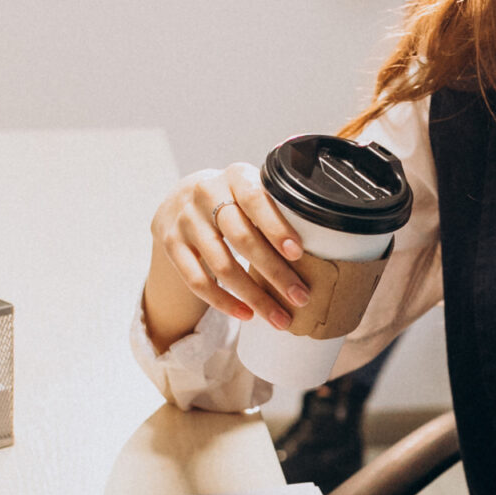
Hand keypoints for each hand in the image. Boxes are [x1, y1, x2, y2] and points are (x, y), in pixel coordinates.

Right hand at [149, 163, 307, 330]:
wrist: (181, 201)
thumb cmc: (233, 200)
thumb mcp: (252, 190)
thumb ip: (278, 206)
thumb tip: (324, 239)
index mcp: (235, 176)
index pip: (255, 199)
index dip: (276, 227)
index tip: (298, 253)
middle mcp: (206, 194)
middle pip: (241, 238)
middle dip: (274, 272)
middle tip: (300, 296)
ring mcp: (185, 221)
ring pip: (221, 266)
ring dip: (254, 296)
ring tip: (279, 318)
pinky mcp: (171, 245)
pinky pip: (197, 281)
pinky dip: (224, 302)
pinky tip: (246, 314)